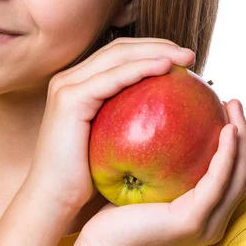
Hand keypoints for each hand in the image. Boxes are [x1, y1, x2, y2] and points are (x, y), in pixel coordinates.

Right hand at [26, 37, 195, 212]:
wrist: (54, 199)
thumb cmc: (86, 177)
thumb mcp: (110, 139)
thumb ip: (127, 118)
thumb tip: (170, 109)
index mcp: (77, 84)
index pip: (118, 55)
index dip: (151, 50)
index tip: (183, 59)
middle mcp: (68, 78)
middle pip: (119, 48)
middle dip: (158, 45)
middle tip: (191, 55)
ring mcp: (66, 86)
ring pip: (117, 56)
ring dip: (155, 51)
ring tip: (186, 58)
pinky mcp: (70, 99)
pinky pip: (112, 78)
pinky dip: (140, 69)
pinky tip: (165, 68)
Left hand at [72, 99, 245, 245]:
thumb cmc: (115, 217)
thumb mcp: (143, 183)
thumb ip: (158, 162)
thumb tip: (155, 122)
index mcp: (204, 213)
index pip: (229, 173)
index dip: (234, 141)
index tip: (223, 108)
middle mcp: (212, 220)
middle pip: (242, 171)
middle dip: (243, 133)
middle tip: (233, 101)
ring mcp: (206, 223)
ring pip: (238, 174)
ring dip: (241, 138)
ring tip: (233, 106)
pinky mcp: (193, 220)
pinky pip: (217, 181)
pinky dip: (226, 154)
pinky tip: (225, 130)